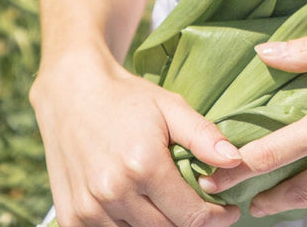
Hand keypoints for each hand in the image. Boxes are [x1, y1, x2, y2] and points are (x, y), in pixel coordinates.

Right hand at [30, 47, 243, 226]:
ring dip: (159, 224)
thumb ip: (203, 136)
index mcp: (143, 166)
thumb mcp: (170, 106)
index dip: (216, 219)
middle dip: (191, 222)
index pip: (191, 216)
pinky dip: (130, 226)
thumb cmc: (126, 98)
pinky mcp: (71, 219)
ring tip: (170, 202)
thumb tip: (236, 161)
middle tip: (203, 206)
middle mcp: (114, 193)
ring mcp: (89, 210)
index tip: (229, 212)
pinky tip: (140, 206)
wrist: (71, 94)